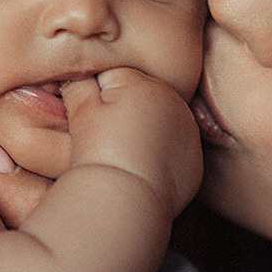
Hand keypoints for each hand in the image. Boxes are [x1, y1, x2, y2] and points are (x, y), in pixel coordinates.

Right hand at [61, 70, 202, 218]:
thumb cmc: (99, 152)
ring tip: (126, 156)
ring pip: (160, 125)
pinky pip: (174, 151)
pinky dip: (161, 157)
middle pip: (141, 101)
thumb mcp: (81, 110)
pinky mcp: (195, 159)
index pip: (115, 81)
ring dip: (146, 134)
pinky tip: (144, 170)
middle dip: (125, 115)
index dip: (97, 102)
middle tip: (110, 142)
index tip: (94, 125)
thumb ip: (78, 82)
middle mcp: (174, 100)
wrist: (125, 197)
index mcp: (144, 82)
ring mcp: (188, 130)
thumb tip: (76, 74)